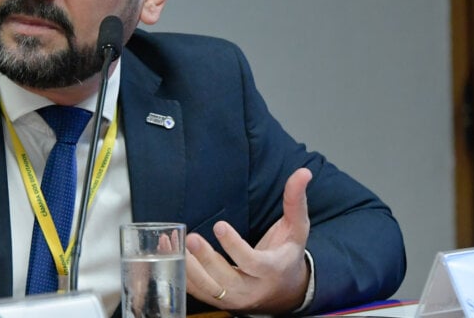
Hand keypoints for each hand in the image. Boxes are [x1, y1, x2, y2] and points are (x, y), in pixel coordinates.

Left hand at [185, 168, 312, 314]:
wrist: (284, 291)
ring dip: (188, 267)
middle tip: (191, 238)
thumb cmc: (287, 255)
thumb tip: (303, 173)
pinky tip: (170, 250)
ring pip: (207, 288)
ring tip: (174, 242)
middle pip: (225, 279)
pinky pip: (196, 290)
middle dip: (206, 259)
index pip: (252, 262)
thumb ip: (296, 201)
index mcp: (271, 270)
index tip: (219, 225)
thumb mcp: (297, 229)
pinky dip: (181, 272)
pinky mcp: (219, 300)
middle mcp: (251, 288)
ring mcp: (234, 297)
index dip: (234, 246)